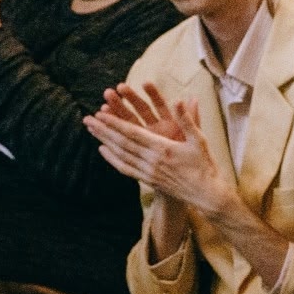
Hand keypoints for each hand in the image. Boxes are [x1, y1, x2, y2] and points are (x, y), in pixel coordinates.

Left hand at [84, 81, 240, 217]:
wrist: (206, 193)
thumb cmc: (205, 164)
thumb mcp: (199, 139)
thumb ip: (187, 119)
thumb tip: (180, 99)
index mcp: (162, 148)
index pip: (132, 133)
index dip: (114, 123)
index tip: (100, 114)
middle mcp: (151, 161)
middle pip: (121, 143)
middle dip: (103, 130)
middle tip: (87, 119)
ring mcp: (148, 172)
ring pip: (120, 155)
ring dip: (104, 142)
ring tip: (91, 131)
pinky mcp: (148, 180)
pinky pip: (125, 169)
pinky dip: (112, 159)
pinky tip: (103, 150)